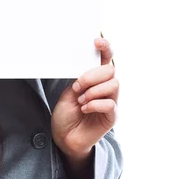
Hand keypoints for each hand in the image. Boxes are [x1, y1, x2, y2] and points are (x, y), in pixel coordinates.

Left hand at [51, 35, 118, 157]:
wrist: (64, 137)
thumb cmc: (67, 114)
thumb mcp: (69, 91)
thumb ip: (80, 79)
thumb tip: (87, 65)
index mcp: (95, 78)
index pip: (106, 59)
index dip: (105, 47)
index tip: (97, 41)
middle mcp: (105, 88)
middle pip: (110, 70)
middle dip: (91, 76)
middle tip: (77, 86)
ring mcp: (111, 101)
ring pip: (113, 84)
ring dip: (93, 91)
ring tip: (81, 100)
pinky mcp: (112, 116)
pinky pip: (110, 104)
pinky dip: (95, 104)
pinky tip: (84, 109)